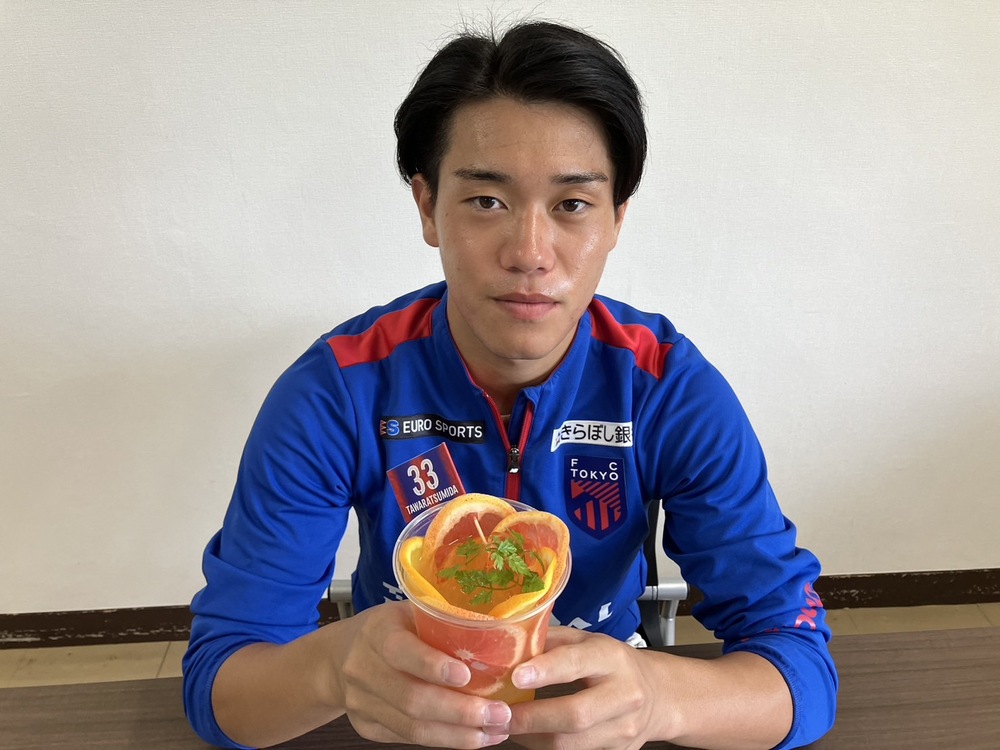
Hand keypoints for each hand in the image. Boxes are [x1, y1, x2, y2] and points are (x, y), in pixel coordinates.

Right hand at [336, 600, 513, 747]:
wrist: (337, 657)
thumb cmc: (390, 628)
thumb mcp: (409, 612)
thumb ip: (441, 621)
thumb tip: (502, 630)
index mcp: (377, 632)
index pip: (401, 651)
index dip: (432, 665)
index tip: (467, 675)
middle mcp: (363, 669)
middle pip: (412, 699)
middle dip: (460, 711)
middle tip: (500, 714)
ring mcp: (361, 703)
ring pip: (412, 728)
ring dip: (459, 734)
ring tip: (496, 731)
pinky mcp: (366, 727)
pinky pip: (408, 739)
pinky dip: (444, 740)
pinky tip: (475, 737)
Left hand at [500, 627, 664, 749]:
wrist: (658, 695)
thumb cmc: (612, 664)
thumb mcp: (587, 641)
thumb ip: (552, 642)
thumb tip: (508, 644)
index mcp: (611, 658)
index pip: (577, 663)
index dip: (546, 670)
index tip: (516, 676)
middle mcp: (623, 694)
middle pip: (575, 714)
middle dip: (532, 718)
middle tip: (500, 715)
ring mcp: (624, 729)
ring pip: (572, 744)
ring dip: (533, 739)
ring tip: (507, 728)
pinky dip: (546, 748)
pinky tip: (530, 738)